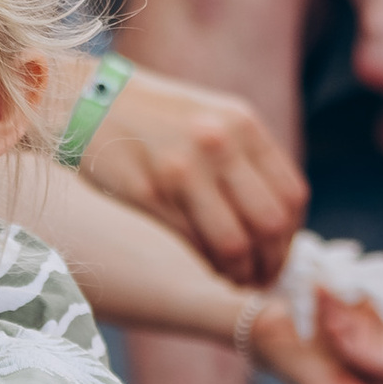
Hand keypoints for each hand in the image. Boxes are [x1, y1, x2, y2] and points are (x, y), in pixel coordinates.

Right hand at [78, 62, 305, 287]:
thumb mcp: (212, 119)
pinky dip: (203, 266)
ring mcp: (184, 169)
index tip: (277, 255)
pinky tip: (201, 270)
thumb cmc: (154, 118)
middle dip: (271, 263)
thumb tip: (277, 215)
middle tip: (260, 280)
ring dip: (238, 274)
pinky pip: (191, 244)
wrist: (90, 101)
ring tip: (232, 282)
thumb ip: (245, 159)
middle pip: (270, 224)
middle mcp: (220, 144)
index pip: (292, 196)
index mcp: (243, 125)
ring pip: (234, 243)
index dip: (291, 237)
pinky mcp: (149, 193)